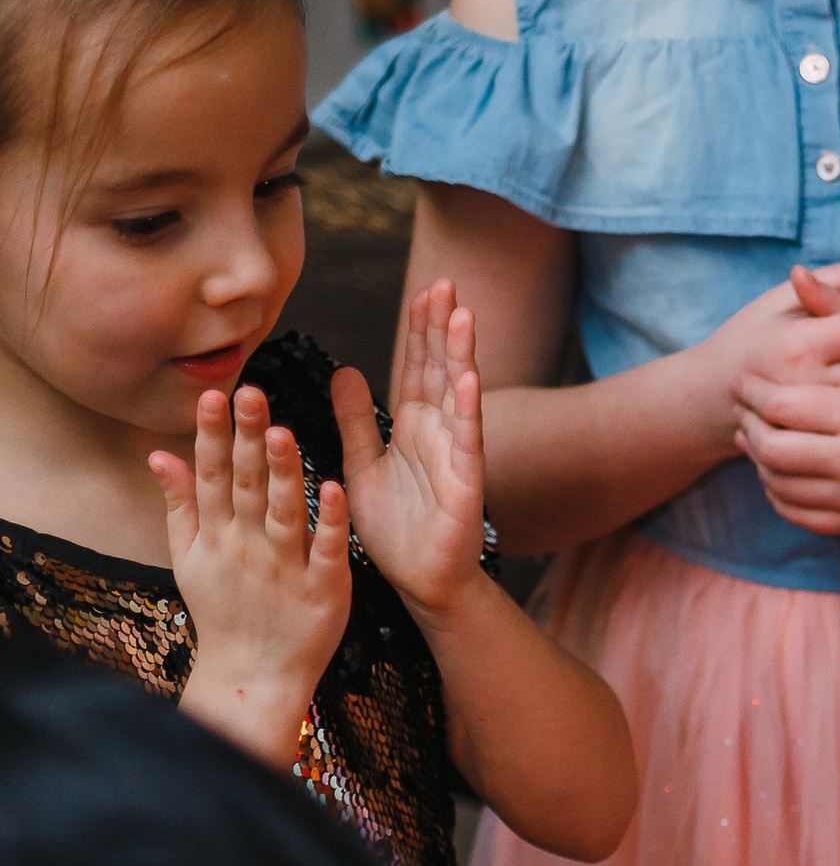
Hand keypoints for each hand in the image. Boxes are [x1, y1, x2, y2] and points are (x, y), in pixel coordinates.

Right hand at [151, 380, 350, 766]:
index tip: (212, 395)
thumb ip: (179, 503)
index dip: (212, 435)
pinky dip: (330, 521)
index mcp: (217, 535)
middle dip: (247, 439)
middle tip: (250, 392)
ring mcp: (286, 567)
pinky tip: (334, 487)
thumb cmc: (223, 610)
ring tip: (283, 431)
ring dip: (284, 472)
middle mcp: (248, 546)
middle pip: (247, 485)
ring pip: (285, 512)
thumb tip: (159, 454)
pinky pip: (327, 549)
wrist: (252, 675)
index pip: (212, 475)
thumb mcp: (189, 557)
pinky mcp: (324, 589)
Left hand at [332, 279, 486, 612]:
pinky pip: (466, 442)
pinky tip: (468, 378)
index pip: (417, 367)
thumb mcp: (362, 464)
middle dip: (443, 328)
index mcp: (414, 427)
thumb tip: (345, 370)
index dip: (420, 330)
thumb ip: (355, 419)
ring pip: (458, 396)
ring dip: (462, 355)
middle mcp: (439, 434)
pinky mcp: (465, 485)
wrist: (418, 582)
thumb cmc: (395, 529)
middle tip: (445, 283)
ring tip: (463, 314)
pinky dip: (467, 409)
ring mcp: (456, 456)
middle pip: (440, 369)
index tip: (423, 291)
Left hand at [731, 264, 839, 532]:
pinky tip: (777, 471)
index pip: (778, 406)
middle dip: (747, 429)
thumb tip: (797, 272)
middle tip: (741, 414)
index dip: (750, 394)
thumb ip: (837, 309)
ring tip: (754, 439)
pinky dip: (778, 493)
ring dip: (758, 461)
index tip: (742, 383)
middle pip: (771, 448)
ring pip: (779, 484)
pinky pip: (797, 512)